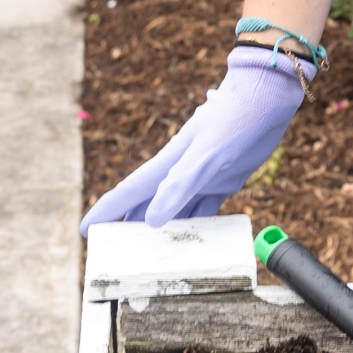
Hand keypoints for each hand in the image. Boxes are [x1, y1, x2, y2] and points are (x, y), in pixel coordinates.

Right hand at [81, 47, 309, 232]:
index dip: (107, 211)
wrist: (266, 95)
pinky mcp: (223, 180)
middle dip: (128, 228)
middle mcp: (180, 172)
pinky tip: (193, 243)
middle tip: (113, 254)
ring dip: (162, 233)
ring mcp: (201, 176)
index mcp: (169, 163)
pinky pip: (204, 209)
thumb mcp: (208, 152)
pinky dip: (197, 226)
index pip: (129, 191)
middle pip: (147, 205)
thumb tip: (152, 218)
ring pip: (174, 211)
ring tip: (148, 257)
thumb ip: (180, 184)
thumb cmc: (235, 117)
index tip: (86, 230)